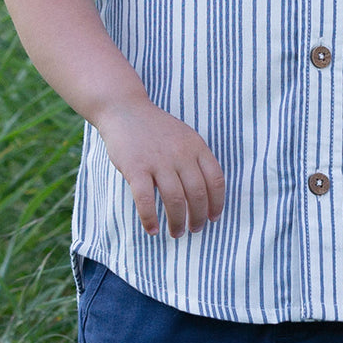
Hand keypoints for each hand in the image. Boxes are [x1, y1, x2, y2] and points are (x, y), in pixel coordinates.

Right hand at [96, 99, 225, 236]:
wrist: (125, 110)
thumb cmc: (157, 129)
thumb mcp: (184, 137)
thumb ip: (195, 160)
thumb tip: (206, 195)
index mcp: (196, 147)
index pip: (216, 180)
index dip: (217, 203)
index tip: (213, 217)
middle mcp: (181, 154)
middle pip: (197, 194)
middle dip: (198, 218)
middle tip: (194, 229)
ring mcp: (158, 161)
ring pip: (175, 200)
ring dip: (177, 222)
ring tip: (176, 233)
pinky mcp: (136, 167)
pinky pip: (145, 200)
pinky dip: (150, 219)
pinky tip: (152, 230)